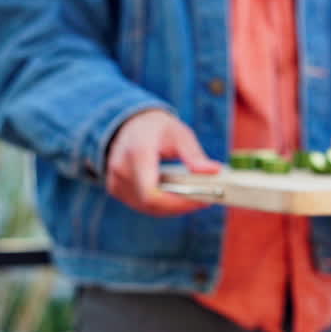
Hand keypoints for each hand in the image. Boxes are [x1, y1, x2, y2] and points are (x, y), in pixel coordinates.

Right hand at [105, 109, 221, 215]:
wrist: (128, 123)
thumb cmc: (156, 128)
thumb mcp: (179, 134)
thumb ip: (194, 155)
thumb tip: (214, 171)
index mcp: (138, 153)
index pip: (151, 192)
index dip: (177, 203)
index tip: (202, 200)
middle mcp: (122, 169)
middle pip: (152, 204)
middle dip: (181, 206)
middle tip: (206, 199)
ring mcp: (116, 181)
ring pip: (148, 208)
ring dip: (173, 207)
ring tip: (195, 196)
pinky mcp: (116, 189)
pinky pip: (141, 205)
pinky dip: (161, 205)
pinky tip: (177, 196)